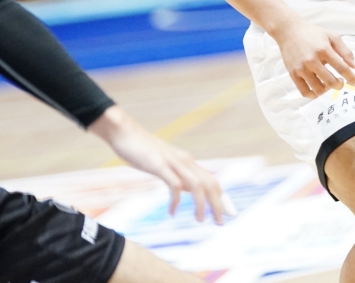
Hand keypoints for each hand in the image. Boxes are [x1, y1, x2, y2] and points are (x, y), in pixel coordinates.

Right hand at [88, 106, 224, 223]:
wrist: (125, 132)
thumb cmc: (142, 149)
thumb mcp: (165, 164)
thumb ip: (178, 174)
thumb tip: (188, 189)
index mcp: (187, 161)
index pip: (211, 180)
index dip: (222, 197)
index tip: (229, 212)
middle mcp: (185, 160)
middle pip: (210, 183)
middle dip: (218, 204)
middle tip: (221, 222)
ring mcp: (173, 162)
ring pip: (197, 185)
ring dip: (201, 204)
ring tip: (200, 220)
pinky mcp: (160, 165)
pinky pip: (174, 185)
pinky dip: (176, 201)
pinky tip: (171, 212)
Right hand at [273, 20, 354, 97]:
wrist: (289, 31)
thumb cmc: (312, 34)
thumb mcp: (332, 37)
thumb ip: (345, 52)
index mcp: (324, 49)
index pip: (342, 68)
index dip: (351, 78)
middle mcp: (312, 60)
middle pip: (331, 82)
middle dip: (339, 85)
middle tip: (340, 82)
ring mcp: (301, 68)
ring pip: (318, 89)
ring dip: (327, 89)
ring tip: (328, 83)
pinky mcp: (293, 74)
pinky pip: (305, 92)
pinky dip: (314, 95)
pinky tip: (318, 88)